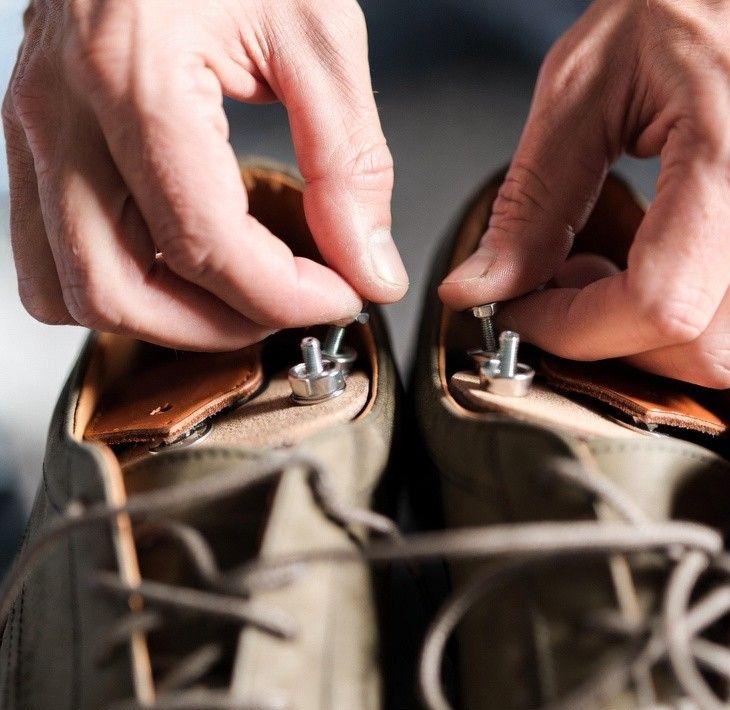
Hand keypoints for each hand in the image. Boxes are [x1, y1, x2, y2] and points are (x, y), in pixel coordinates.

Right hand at [3, 0, 407, 349]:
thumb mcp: (317, 34)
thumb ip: (350, 163)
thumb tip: (369, 266)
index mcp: (133, 77)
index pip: (204, 244)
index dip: (284, 297)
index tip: (341, 296)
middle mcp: (60, 113)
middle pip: (121, 291)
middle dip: (221, 326)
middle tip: (290, 307)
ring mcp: (32, 132)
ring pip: (70, 293)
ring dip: (165, 320)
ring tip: (237, 299)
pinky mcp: (32, 143)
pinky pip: (46, 259)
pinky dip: (118, 287)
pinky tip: (176, 268)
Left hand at [440, 0, 729, 387]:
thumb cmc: (683, 5)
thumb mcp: (583, 90)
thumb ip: (531, 204)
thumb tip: (481, 288)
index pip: (658, 304)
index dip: (573, 329)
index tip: (524, 313)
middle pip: (704, 351)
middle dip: (614, 341)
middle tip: (566, 289)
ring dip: (652, 340)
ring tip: (610, 275)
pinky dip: (690, 326)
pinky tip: (654, 273)